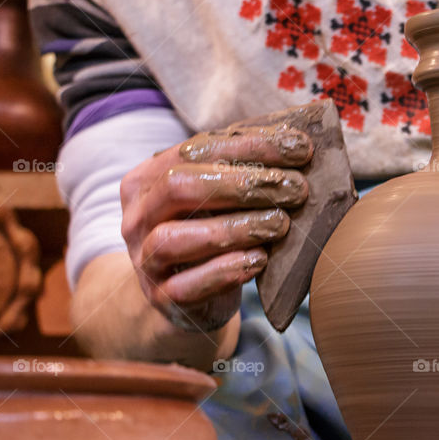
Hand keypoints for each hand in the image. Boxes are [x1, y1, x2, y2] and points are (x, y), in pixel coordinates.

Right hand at [120, 123, 311, 331]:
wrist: (185, 296)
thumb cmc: (211, 232)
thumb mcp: (221, 197)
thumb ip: (244, 168)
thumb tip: (296, 141)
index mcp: (148, 178)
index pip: (196, 148)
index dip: (250, 146)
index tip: (300, 148)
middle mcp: (138, 216)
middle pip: (180, 186)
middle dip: (243, 184)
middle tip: (296, 188)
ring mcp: (144, 259)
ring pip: (176, 237)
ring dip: (235, 227)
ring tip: (281, 224)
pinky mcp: (160, 297)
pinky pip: (186, 285)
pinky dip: (225, 271)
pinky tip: (260, 259)